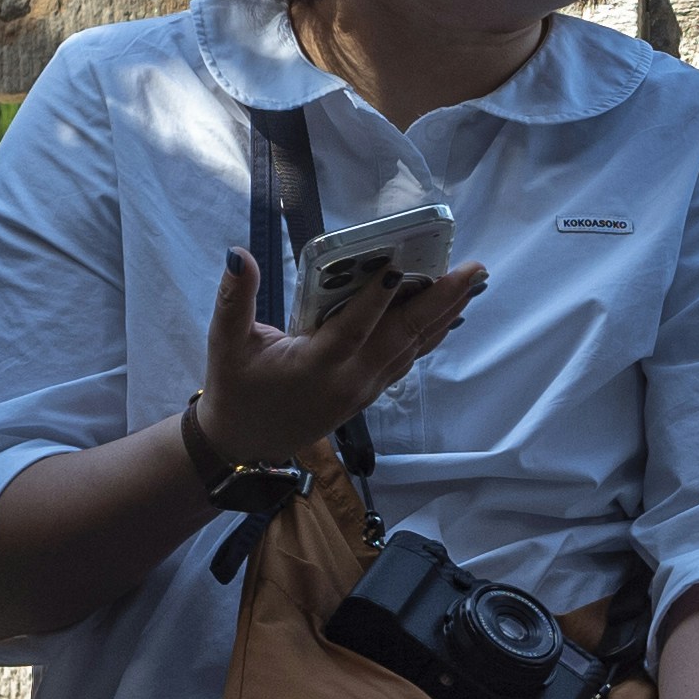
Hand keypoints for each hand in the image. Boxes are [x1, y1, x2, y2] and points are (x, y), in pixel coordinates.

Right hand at [193, 247, 484, 473]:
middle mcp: (348, 380)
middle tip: (473, 269)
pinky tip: (448, 313)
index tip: (400, 268)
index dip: (375, 300)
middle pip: (401, 336)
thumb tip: (239, 255)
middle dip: (440, 301)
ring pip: (411, 348)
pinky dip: (429, 334)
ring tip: (472, 282)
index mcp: (313, 366)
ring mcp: (363, 389)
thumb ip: (235, 299)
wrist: (244, 443)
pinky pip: (406, 360)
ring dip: (443, 315)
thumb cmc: (235, 388)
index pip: (352, 329)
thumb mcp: (225, 343)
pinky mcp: (368, 393)